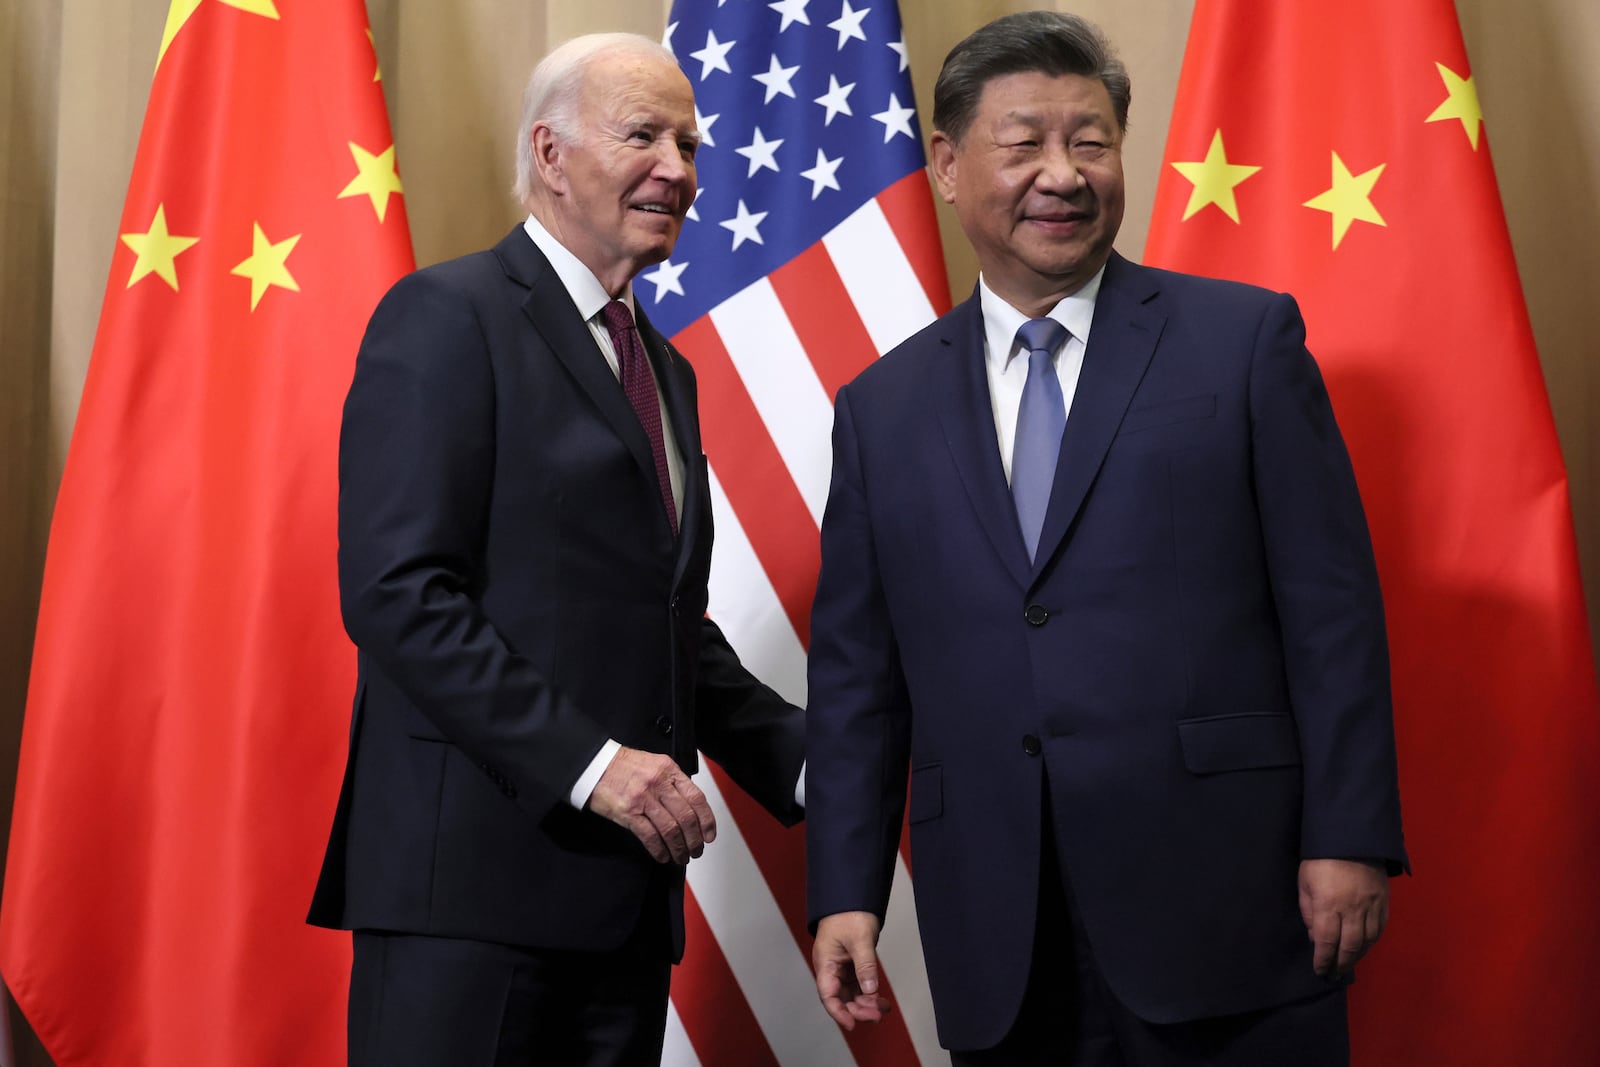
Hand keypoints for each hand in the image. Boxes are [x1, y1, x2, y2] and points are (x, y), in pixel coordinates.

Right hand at [586, 746, 715, 864]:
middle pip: (686, 817)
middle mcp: (658, 784)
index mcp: (669, 770)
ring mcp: (643, 799)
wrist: (594, 765)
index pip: (697, 798)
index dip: (707, 820)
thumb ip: (673, 782)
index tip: (709, 835)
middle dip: (694, 839)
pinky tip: (663, 856)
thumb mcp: (655, 764)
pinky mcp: (628, 813)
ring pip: (670, 829)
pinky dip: (659, 850)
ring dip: (679, 848)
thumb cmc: (624, 766)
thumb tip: (690, 806)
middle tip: (696, 850)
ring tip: (681, 857)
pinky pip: (650, 836)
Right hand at [812, 911, 892, 1029]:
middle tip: (877, 1015)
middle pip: (841, 998)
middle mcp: (831, 968)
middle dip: (858, 1009)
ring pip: (851, 994)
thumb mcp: (859, 939)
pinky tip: (880, 1000)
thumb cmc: (849, 913)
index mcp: (825, 962)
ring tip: (883, 1009)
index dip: (839, 1012)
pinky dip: (869, 994)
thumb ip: (865, 965)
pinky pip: (858, 985)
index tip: (852, 1025)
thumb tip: (870, 989)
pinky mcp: (851, 965)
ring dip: (866, 1004)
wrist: (852, 897)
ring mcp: (841, 967)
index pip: (828, 995)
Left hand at [1298, 858, 1389, 977]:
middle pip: (1349, 947)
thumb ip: (1309, 912)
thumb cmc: (1319, 859)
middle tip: (1334, 975)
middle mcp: (1352, 910)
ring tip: (1348, 964)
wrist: (1351, 837)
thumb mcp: (1304, 883)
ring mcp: (1371, 906)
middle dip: (1341, 964)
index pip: (1326, 942)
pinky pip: (1380, 929)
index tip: (1320, 971)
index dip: (1323, 960)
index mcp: (1328, 905)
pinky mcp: (1384, 901)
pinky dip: (1372, 942)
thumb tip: (1316, 937)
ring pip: (1367, 941)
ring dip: (1357, 956)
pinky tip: (1364, 947)